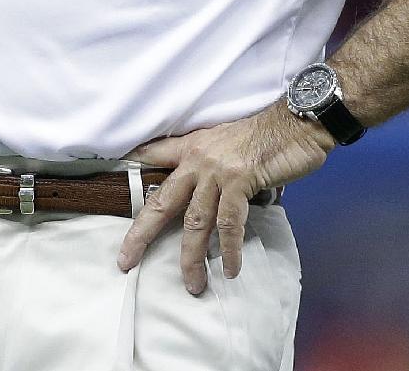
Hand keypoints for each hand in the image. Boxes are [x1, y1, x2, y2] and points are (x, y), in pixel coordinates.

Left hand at [116, 101, 332, 294]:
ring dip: (192, 257)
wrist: (295, 124)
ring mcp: (217, 171)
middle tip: (126, 260)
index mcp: (192, 147)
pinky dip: (230, 249)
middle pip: (162, 201)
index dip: (134, 164)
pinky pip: (229, 223)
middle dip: (141, 234)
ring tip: (193, 284)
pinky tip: (230, 269)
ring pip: (195, 221)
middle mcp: (197, 159)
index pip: (154, 153)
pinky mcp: (239, 181)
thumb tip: (208, 190)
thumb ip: (212, 164)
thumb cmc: (265, 135)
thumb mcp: (227, 142)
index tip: (113, 177)